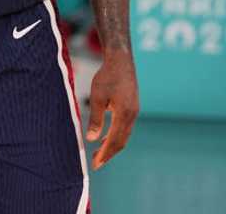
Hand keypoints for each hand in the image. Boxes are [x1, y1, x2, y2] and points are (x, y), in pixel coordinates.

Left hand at [84, 50, 138, 169]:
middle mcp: (132, 115)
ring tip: (98, 152)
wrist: (120, 60)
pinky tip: (105, 136)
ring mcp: (134, 111)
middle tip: (96, 163)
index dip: (106, 154)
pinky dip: (115, 135)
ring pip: (124, 135)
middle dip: (109, 153)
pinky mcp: (132, 107)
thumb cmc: (107, 76)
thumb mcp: (97, 97)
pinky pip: (125, 127)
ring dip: (112, 145)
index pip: (115, 141)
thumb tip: (92, 139)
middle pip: (121, 141)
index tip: (96, 164)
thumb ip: (96, 119)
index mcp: (124, 114)